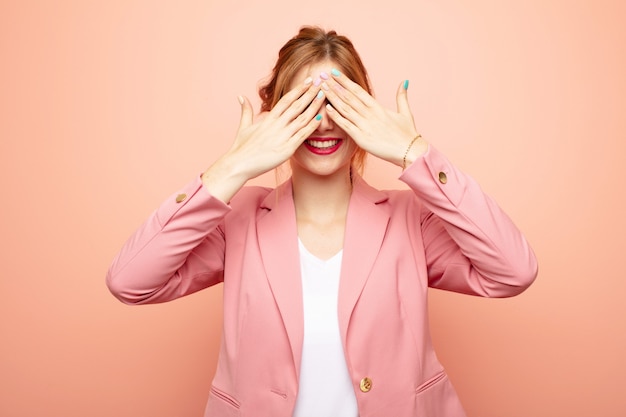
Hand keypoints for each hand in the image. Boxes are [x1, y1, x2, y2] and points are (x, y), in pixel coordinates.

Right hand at [202, 79, 324, 201]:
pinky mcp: (287, 149)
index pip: (286, 100)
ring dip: (314, 106)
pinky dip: (312, 126)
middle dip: (310, 93)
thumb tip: (241, 96)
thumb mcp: (243, 126)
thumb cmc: (241, 148)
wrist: (239, 164)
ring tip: (324, 96)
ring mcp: (282, 136)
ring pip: (302, 118)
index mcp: (268, 119)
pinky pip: (302, 135)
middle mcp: (276, 125)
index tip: (308, 81)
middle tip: (321, 82)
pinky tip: (321, 118)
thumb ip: (246, 110)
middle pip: (297, 105)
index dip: (298, 90)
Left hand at [321, 70, 426, 166]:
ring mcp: (365, 125)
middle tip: (322, 76)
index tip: (335, 73)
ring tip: (322, 88)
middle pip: (348, 97)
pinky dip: (336, 117)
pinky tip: (327, 109)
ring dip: (332, 97)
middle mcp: (370, 114)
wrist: (409, 151)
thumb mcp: (406, 112)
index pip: (358, 90)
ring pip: (345, 108)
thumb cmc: (407, 134)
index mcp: (378, 107)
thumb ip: (402, 96)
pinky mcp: (361, 138)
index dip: (345, 81)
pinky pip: (346, 125)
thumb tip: (404, 81)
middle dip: (334, 86)